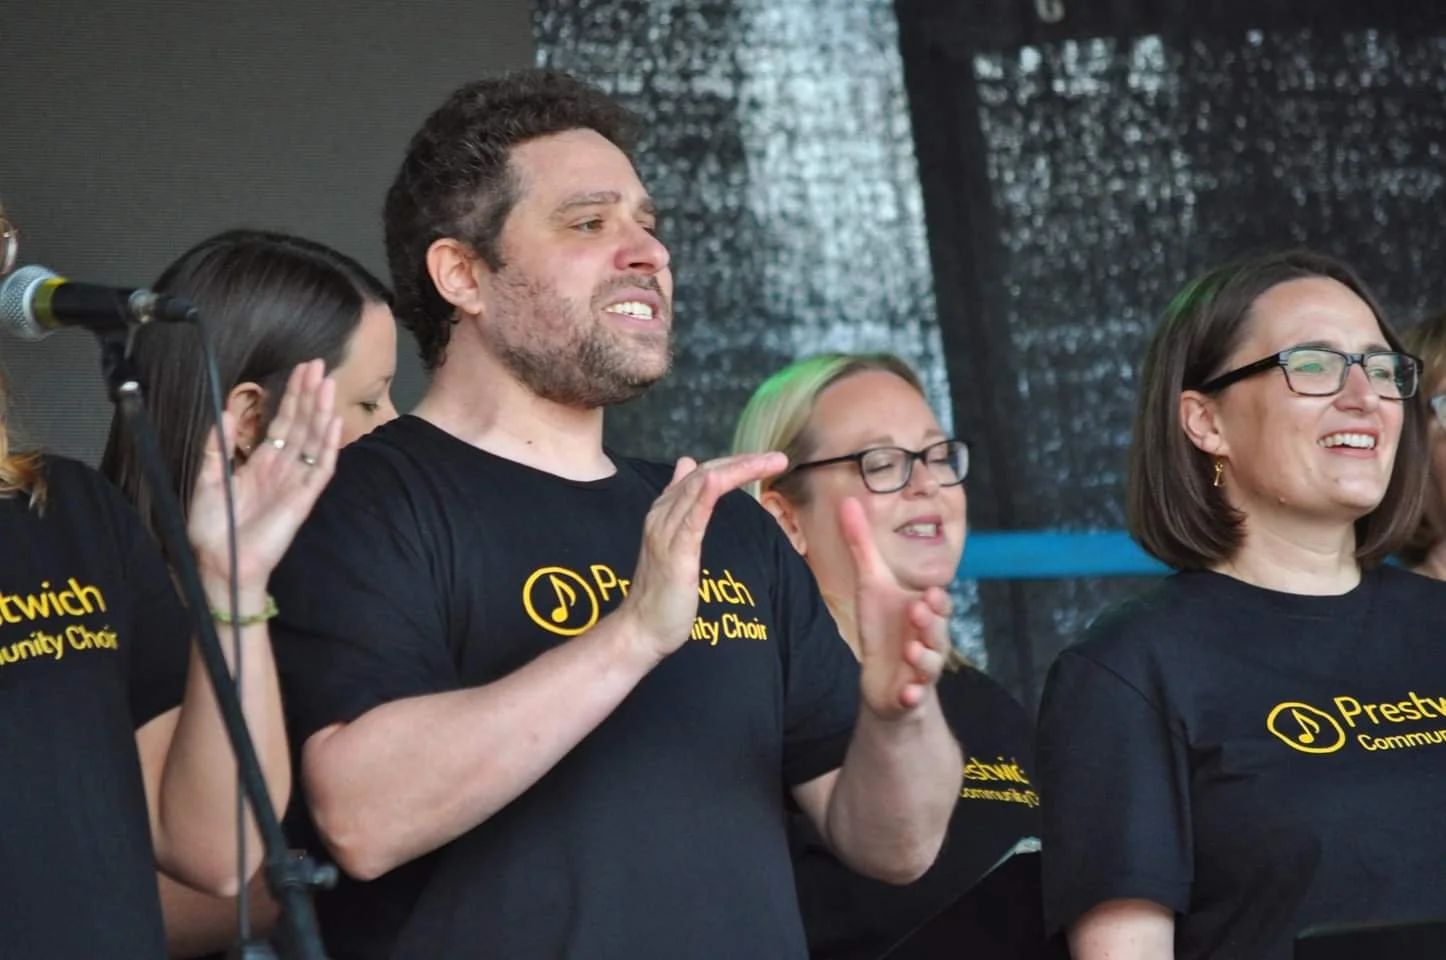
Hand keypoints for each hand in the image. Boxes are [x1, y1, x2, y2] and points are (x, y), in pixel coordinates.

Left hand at [187, 359, 341, 593]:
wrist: (220, 561)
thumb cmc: (214, 528)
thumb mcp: (207, 478)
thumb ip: (218, 447)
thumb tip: (226, 412)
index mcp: (262, 463)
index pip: (283, 423)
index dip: (291, 397)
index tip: (299, 371)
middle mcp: (283, 469)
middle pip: (302, 424)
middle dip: (309, 394)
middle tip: (318, 365)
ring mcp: (295, 483)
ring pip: (313, 439)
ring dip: (321, 411)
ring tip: (327, 383)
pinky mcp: (303, 498)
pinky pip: (320, 468)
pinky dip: (328, 446)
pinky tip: (334, 422)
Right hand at [617, 451, 787, 661]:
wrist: (640, 629)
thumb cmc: (660, 591)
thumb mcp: (674, 540)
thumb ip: (682, 505)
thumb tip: (687, 465)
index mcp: (665, 511)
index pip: (702, 474)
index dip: (735, 464)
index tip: (766, 461)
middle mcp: (663, 515)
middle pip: (705, 474)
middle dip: (743, 462)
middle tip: (777, 458)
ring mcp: (667, 533)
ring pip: (701, 488)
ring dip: (736, 470)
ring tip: (768, 462)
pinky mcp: (674, 554)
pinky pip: (691, 519)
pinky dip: (704, 496)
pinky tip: (718, 482)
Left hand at [840, 497, 950, 720]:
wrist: (884, 680)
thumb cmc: (882, 627)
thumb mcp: (870, 584)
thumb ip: (862, 544)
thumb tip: (848, 500)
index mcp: (924, 613)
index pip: (939, 605)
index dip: (937, 601)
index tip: (929, 591)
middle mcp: (929, 640)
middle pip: (939, 631)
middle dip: (932, 622)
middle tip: (920, 608)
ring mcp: (921, 669)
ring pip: (930, 663)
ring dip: (923, 656)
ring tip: (911, 648)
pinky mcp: (910, 694)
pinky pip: (916, 697)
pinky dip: (913, 696)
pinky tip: (908, 694)